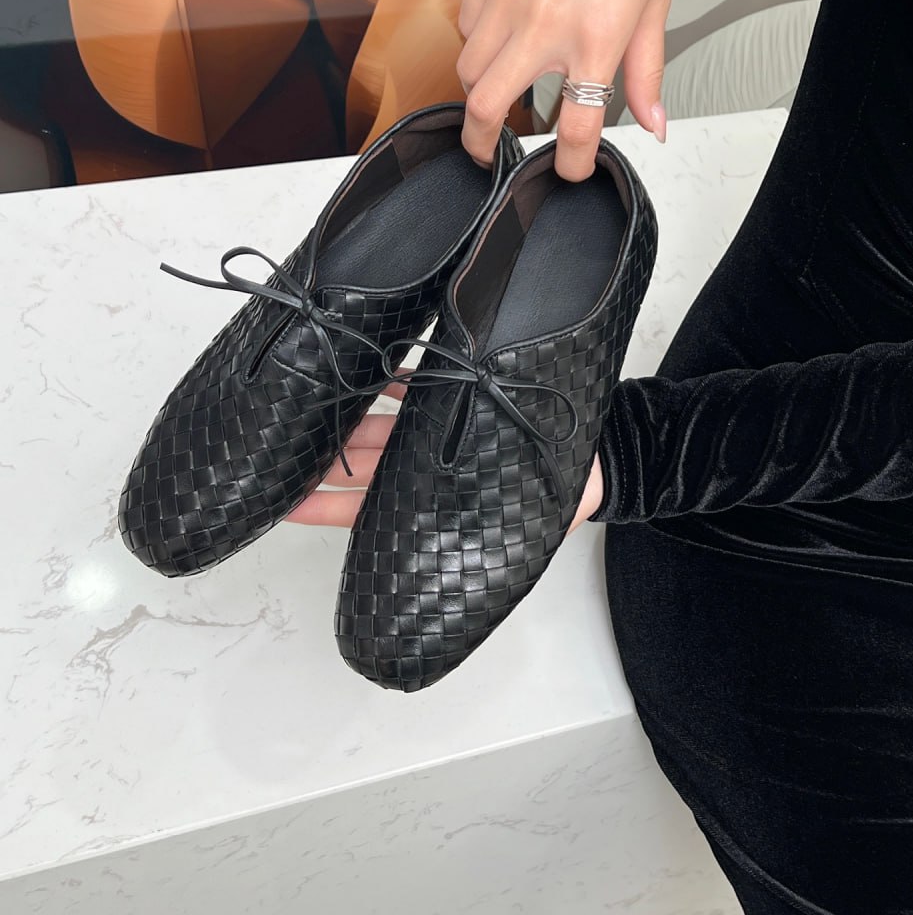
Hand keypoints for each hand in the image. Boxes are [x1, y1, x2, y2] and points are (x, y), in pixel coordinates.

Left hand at [284, 389, 604, 535]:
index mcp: (421, 504)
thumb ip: (465, 541)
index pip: (356, 507)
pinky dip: (389, 379)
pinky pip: (412, 386)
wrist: (595, 464)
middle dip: (319, 455)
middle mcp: (417, 465)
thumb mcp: (505, 536)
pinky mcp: (452, 394)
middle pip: (356, 460)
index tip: (279, 503)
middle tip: (276, 448)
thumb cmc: (548, 504)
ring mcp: (430, 429)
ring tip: (307, 405)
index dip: (318, 505)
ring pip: (375, 422)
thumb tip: (423, 585)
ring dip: (345, 416)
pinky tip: (366, 368)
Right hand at [457, 0, 674, 181]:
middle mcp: (543, 23)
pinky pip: (465, 23)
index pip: (574, 126)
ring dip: (480, 88)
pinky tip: (502, 26)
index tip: (568, 168)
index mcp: (595, 37)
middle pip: (487, 107)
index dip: (569, 162)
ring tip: (497, 87)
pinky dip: (478, 37)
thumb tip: (653, 122)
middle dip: (482, 143)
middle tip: (488, 152)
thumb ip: (645, 71)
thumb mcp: (653, 3)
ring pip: (468, 68)